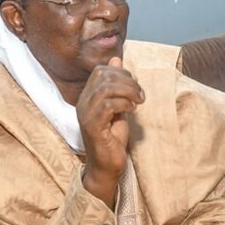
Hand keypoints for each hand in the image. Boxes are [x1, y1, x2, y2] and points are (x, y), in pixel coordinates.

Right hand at [77, 57, 144, 207]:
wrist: (107, 166)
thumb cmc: (113, 137)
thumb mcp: (118, 106)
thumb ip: (118, 86)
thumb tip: (117, 59)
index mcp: (87, 97)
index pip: (101, 71)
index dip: (121, 72)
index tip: (136, 85)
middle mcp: (83, 103)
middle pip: (104, 76)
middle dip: (128, 81)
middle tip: (141, 94)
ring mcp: (85, 115)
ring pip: (106, 88)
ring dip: (128, 91)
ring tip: (138, 101)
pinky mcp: (92, 127)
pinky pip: (107, 105)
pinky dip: (124, 104)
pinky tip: (132, 110)